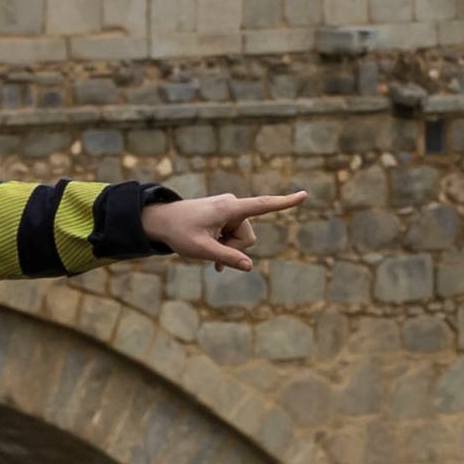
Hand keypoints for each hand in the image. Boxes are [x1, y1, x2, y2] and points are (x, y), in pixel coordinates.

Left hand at [138, 189, 311, 269]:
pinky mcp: (225, 214)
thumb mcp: (202, 250)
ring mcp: (229, 209)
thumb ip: (227, 258)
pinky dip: (226, 245)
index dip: (285, 203)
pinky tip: (212, 255)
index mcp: (229, 209)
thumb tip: (249, 267)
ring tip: (207, 249)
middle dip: (234, 249)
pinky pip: (234, 235)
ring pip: (241, 238)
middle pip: (248, 237)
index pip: (263, 205)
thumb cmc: (179, 232)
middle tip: (210, 252)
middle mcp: (233, 205)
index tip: (304, 195)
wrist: (160, 221)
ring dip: (227, 247)